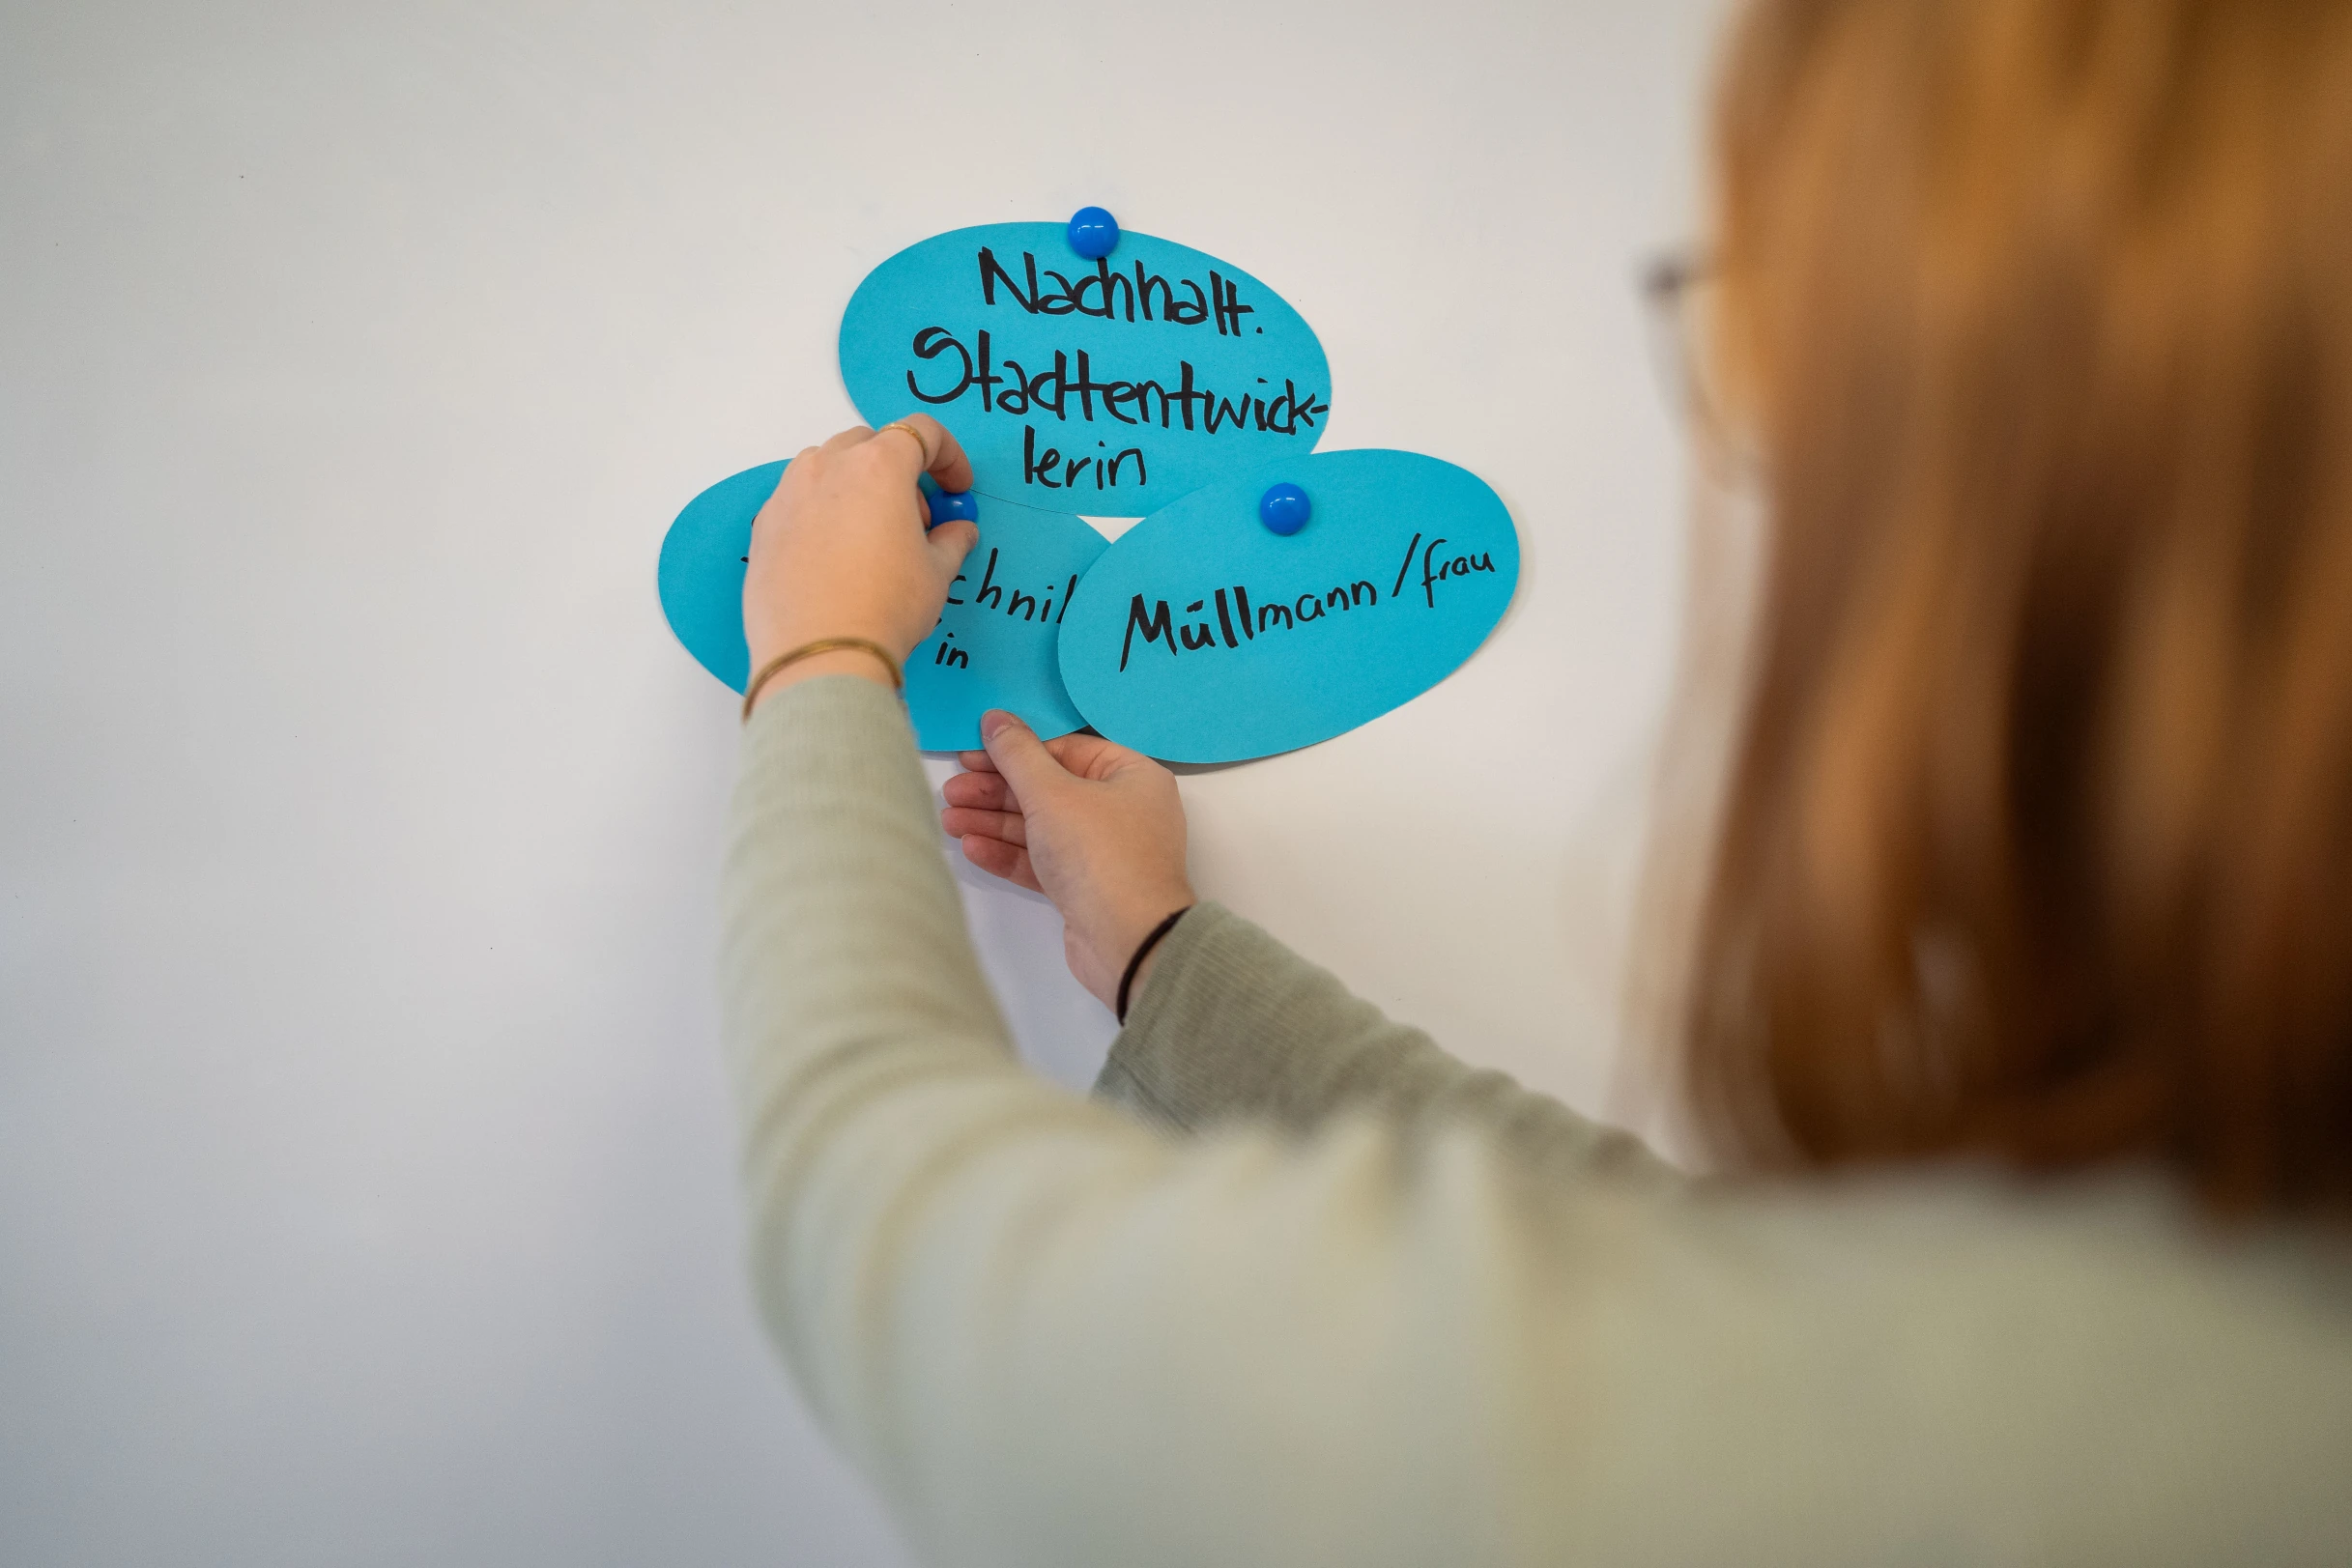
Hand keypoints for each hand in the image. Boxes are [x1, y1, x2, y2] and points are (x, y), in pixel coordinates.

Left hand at [742, 415, 977, 703]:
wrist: (819, 654)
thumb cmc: (886, 607)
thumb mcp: (936, 574)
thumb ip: (951, 541)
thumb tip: (958, 530)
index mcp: (878, 466)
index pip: (922, 432)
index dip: (949, 456)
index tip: (958, 488)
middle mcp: (827, 466)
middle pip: (871, 443)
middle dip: (900, 471)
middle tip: (916, 521)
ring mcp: (789, 493)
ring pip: (828, 465)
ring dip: (856, 485)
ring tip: (871, 536)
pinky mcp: (764, 525)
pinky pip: (799, 500)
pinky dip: (823, 511)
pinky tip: (834, 556)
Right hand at [943, 711, 1196, 1010]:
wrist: (1129, 941)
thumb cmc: (1098, 853)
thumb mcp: (1052, 793)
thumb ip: (1017, 754)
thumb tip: (995, 717)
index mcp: (1131, 776)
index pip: (1066, 750)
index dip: (1016, 750)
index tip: (972, 754)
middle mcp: (1123, 811)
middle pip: (1050, 790)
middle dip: (997, 792)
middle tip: (951, 792)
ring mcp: (1105, 853)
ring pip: (1042, 828)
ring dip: (995, 822)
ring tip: (949, 820)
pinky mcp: (1086, 888)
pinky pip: (1044, 861)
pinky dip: (1010, 853)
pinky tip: (972, 847)